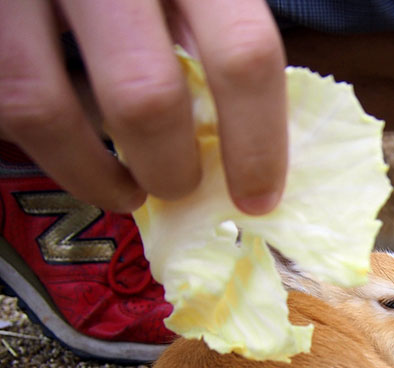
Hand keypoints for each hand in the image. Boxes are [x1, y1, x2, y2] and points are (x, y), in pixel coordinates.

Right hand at [0, 0, 287, 214]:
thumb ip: (215, 35)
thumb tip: (241, 142)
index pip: (242, 54)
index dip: (257, 143)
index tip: (258, 195)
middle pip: (145, 94)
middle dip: (171, 169)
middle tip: (182, 187)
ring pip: (46, 106)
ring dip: (95, 174)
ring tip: (126, 189)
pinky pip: (3, 98)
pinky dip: (44, 148)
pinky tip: (72, 152)